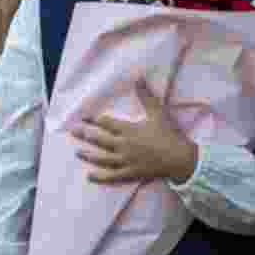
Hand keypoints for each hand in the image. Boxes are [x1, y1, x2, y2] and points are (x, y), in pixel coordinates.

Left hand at [72, 81, 198, 184]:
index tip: (84, 117)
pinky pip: (112, 176)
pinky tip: (89, 176)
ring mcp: (126, 160)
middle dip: (85, 134)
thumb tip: (138, 77)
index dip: (95, 119)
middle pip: (99, 139)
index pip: (106, 123)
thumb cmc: (169, 134)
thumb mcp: (158, 112)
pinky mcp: (130, 173)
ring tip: (77, 151)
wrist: (181, 158)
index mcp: (128, 130)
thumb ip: (146, 96)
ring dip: (88, 155)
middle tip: (73, 131)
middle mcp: (124, 145)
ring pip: (102, 157)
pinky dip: (100, 177)